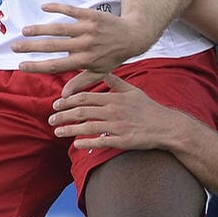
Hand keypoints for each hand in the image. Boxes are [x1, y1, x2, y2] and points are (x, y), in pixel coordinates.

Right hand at [13, 3, 158, 95]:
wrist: (133, 35)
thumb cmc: (113, 56)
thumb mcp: (99, 73)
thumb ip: (80, 83)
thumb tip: (62, 97)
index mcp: (85, 61)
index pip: (57, 65)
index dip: (38, 66)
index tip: (21, 66)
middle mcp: (85, 46)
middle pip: (54, 47)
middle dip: (32, 47)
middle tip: (14, 46)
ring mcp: (88, 29)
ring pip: (60, 29)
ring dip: (40, 29)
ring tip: (24, 30)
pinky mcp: (91, 15)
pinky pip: (72, 10)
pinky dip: (57, 7)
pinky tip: (43, 7)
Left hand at [48, 75, 188, 151]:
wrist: (166, 126)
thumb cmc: (148, 108)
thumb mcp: (133, 90)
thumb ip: (116, 82)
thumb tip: (103, 72)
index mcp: (114, 98)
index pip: (86, 98)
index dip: (69, 101)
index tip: (57, 104)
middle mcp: (113, 111)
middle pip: (82, 112)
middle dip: (63, 115)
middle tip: (51, 119)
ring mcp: (118, 126)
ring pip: (88, 127)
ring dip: (70, 130)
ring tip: (57, 132)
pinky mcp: (122, 140)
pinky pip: (101, 141)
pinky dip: (87, 143)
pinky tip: (76, 144)